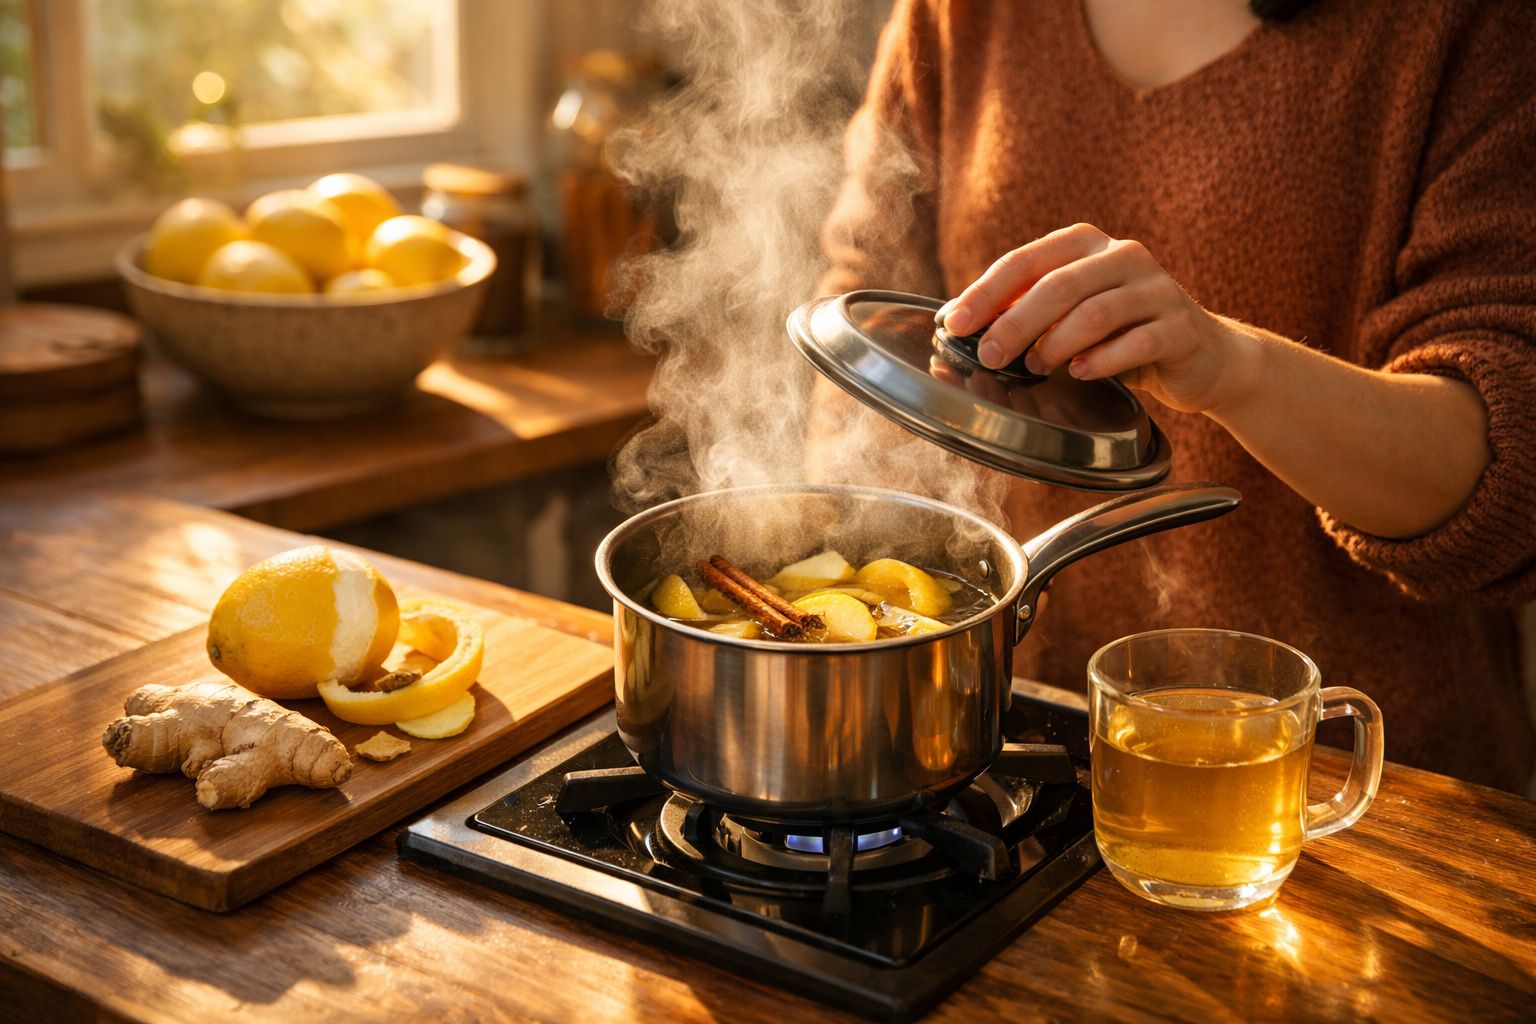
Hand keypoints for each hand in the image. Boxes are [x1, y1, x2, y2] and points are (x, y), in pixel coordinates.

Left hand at [939, 222, 1259, 414]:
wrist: (1201, 356)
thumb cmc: (1119, 334)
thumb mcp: (1066, 316)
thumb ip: (1020, 310)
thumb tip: (953, 320)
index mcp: (1086, 245)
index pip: (1025, 261)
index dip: (986, 292)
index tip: (954, 324)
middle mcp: (1124, 256)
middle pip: (1058, 286)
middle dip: (1016, 323)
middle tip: (990, 356)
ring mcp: (1157, 289)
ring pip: (1096, 312)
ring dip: (1057, 345)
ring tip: (1037, 368)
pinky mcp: (1182, 326)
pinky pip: (1136, 342)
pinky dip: (1102, 361)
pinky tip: (1082, 373)